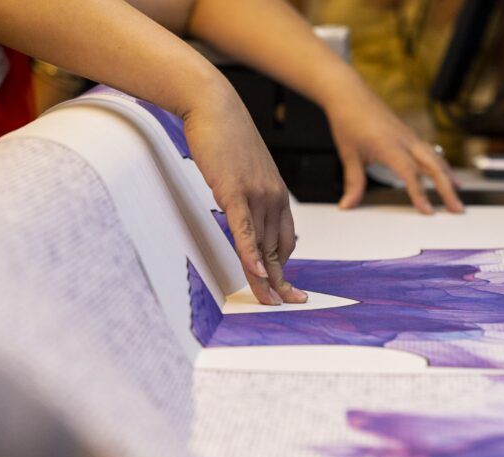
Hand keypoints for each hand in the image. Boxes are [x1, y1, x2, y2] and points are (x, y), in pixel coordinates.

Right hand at [182, 81, 307, 305]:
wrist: (213, 105)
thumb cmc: (225, 136)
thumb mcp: (244, 170)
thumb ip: (249, 193)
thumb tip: (243, 211)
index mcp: (277, 194)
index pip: (285, 239)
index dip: (284, 265)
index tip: (284, 285)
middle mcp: (273, 198)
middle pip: (277, 249)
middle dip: (282, 281)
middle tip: (289, 304)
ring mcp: (256, 195)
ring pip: (261, 246)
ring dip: (266, 278)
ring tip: (268, 302)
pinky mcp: (235, 192)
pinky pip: (245, 232)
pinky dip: (252, 256)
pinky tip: (259, 275)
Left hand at [325, 86, 463, 214]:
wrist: (349, 93)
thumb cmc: (348, 120)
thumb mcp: (348, 154)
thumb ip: (353, 182)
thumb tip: (348, 204)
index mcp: (389, 145)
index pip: (409, 173)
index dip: (419, 193)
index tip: (427, 211)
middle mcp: (404, 140)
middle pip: (433, 166)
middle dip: (447, 188)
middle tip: (457, 208)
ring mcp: (409, 136)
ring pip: (435, 157)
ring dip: (448, 176)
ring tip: (458, 193)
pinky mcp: (409, 134)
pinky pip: (430, 151)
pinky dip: (441, 165)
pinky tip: (445, 174)